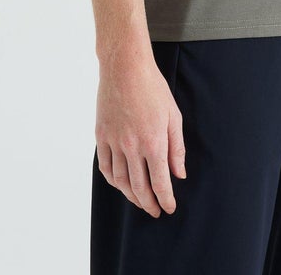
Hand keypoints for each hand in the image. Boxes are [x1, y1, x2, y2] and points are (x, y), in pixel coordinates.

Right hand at [95, 55, 185, 216]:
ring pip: (120, 181)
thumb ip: (177, 148)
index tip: (169, 208)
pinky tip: (121, 184)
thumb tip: (179, 174)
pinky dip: (113, 180)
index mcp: (154, 142)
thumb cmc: (153, 89)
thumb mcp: (173, 117)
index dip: (166, 199)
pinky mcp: (101, 136)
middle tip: (155, 211)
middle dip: (148, 203)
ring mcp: (114, 142)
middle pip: (139, 187)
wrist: (124, 68)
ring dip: (131, 196)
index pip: (161, 182)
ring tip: (139, 201)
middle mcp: (132, 146)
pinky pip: (105, 166)